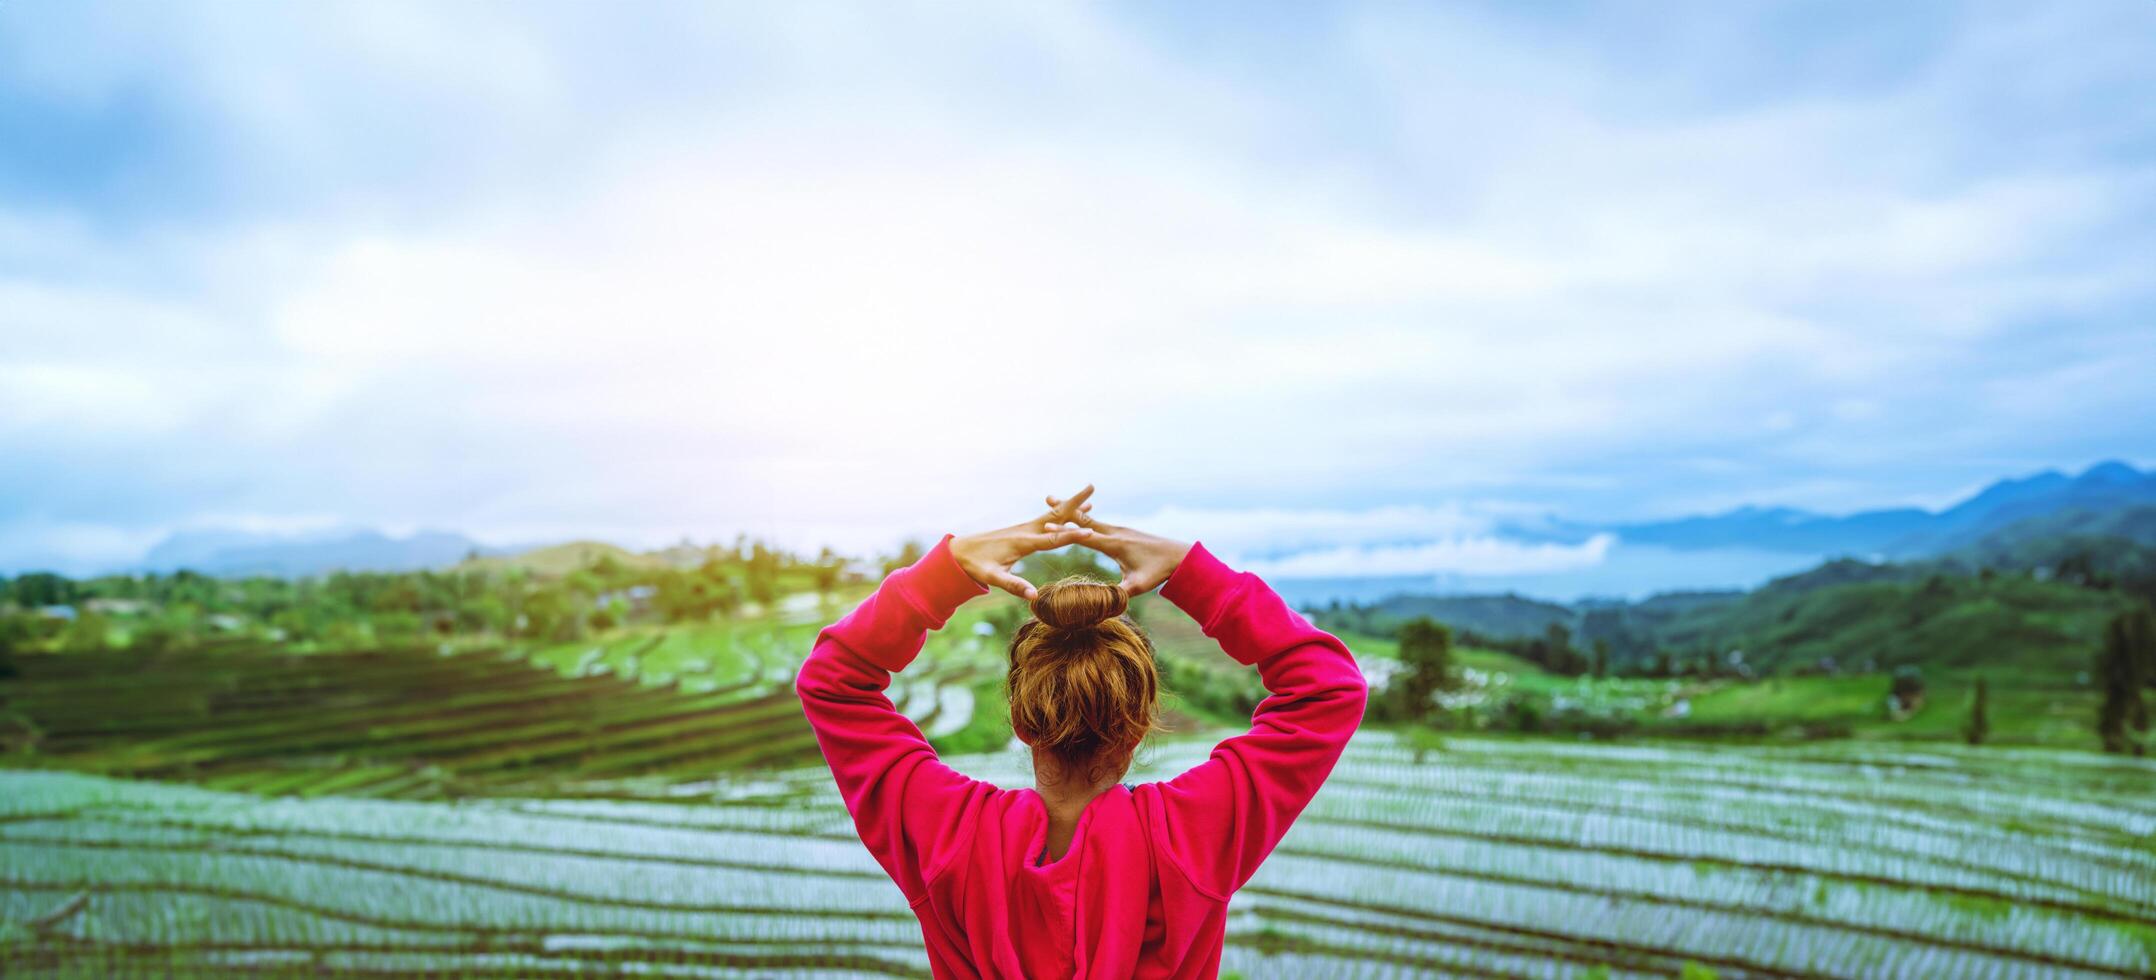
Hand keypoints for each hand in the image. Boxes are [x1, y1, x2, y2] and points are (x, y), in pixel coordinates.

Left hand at [951, 484, 1097, 600]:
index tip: (1091, 531)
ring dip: (1071, 508)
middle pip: (1055, 516)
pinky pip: (1045, 521)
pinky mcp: (1021, 531)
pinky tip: (1067, 516)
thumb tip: (1034, 596)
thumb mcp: (992, 577)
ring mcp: (1023, 529)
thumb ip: (1013, 585)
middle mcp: (1025, 531)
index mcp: (1022, 542)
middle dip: (1074, 503)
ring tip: (1091, 502)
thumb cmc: (974, 566)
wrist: (958, 552)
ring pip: (1052, 516)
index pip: (1053, 538)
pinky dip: (1060, 516)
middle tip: (1092, 488)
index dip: (1072, 535)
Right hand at [1045, 492, 1191, 597]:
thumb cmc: (1158, 572)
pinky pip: (1101, 523)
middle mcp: (1116, 532)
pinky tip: (1081, 517)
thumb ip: (1119, 594)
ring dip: (1075, 512)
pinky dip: (1087, 518)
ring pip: (1093, 519)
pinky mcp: (1124, 532)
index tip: (1045, 524)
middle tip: (1048, 498)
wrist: (1179, 556)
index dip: (1065, 531)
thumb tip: (1101, 605)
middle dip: (1066, 510)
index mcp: (1115, 544)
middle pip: (1085, 520)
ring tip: (1060, 502)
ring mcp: (1120, 530)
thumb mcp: (1138, 586)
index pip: (1084, 536)